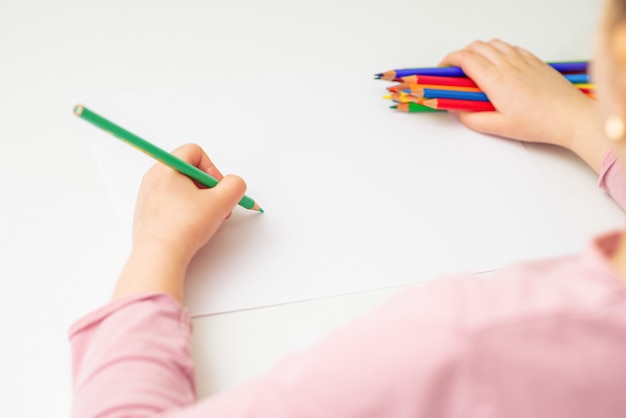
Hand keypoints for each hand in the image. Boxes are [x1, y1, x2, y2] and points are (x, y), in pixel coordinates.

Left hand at [113, 143, 246, 302]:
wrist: (158, 257)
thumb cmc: (183, 228)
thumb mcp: (221, 202)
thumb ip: (235, 186)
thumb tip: (234, 184)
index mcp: (167, 167)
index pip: (195, 152)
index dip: (213, 169)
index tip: (217, 189)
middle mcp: (153, 178)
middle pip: (188, 171)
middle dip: (208, 187)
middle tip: (216, 205)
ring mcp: (147, 197)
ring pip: (181, 188)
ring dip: (199, 201)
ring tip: (205, 219)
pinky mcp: (147, 214)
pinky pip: (171, 204)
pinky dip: (185, 212)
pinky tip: (191, 228)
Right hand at [440, 39, 607, 171]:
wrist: (569, 117)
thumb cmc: (539, 122)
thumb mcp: (499, 127)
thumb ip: (472, 119)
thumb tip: (458, 112)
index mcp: (495, 80)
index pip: (465, 58)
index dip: (449, 60)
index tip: (443, 68)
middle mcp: (507, 64)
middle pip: (476, 47)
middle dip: (461, 55)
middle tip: (456, 70)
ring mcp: (522, 60)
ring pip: (493, 43)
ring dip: (479, 51)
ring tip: (476, 67)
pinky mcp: (534, 61)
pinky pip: (510, 47)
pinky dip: (498, 51)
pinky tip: (499, 65)